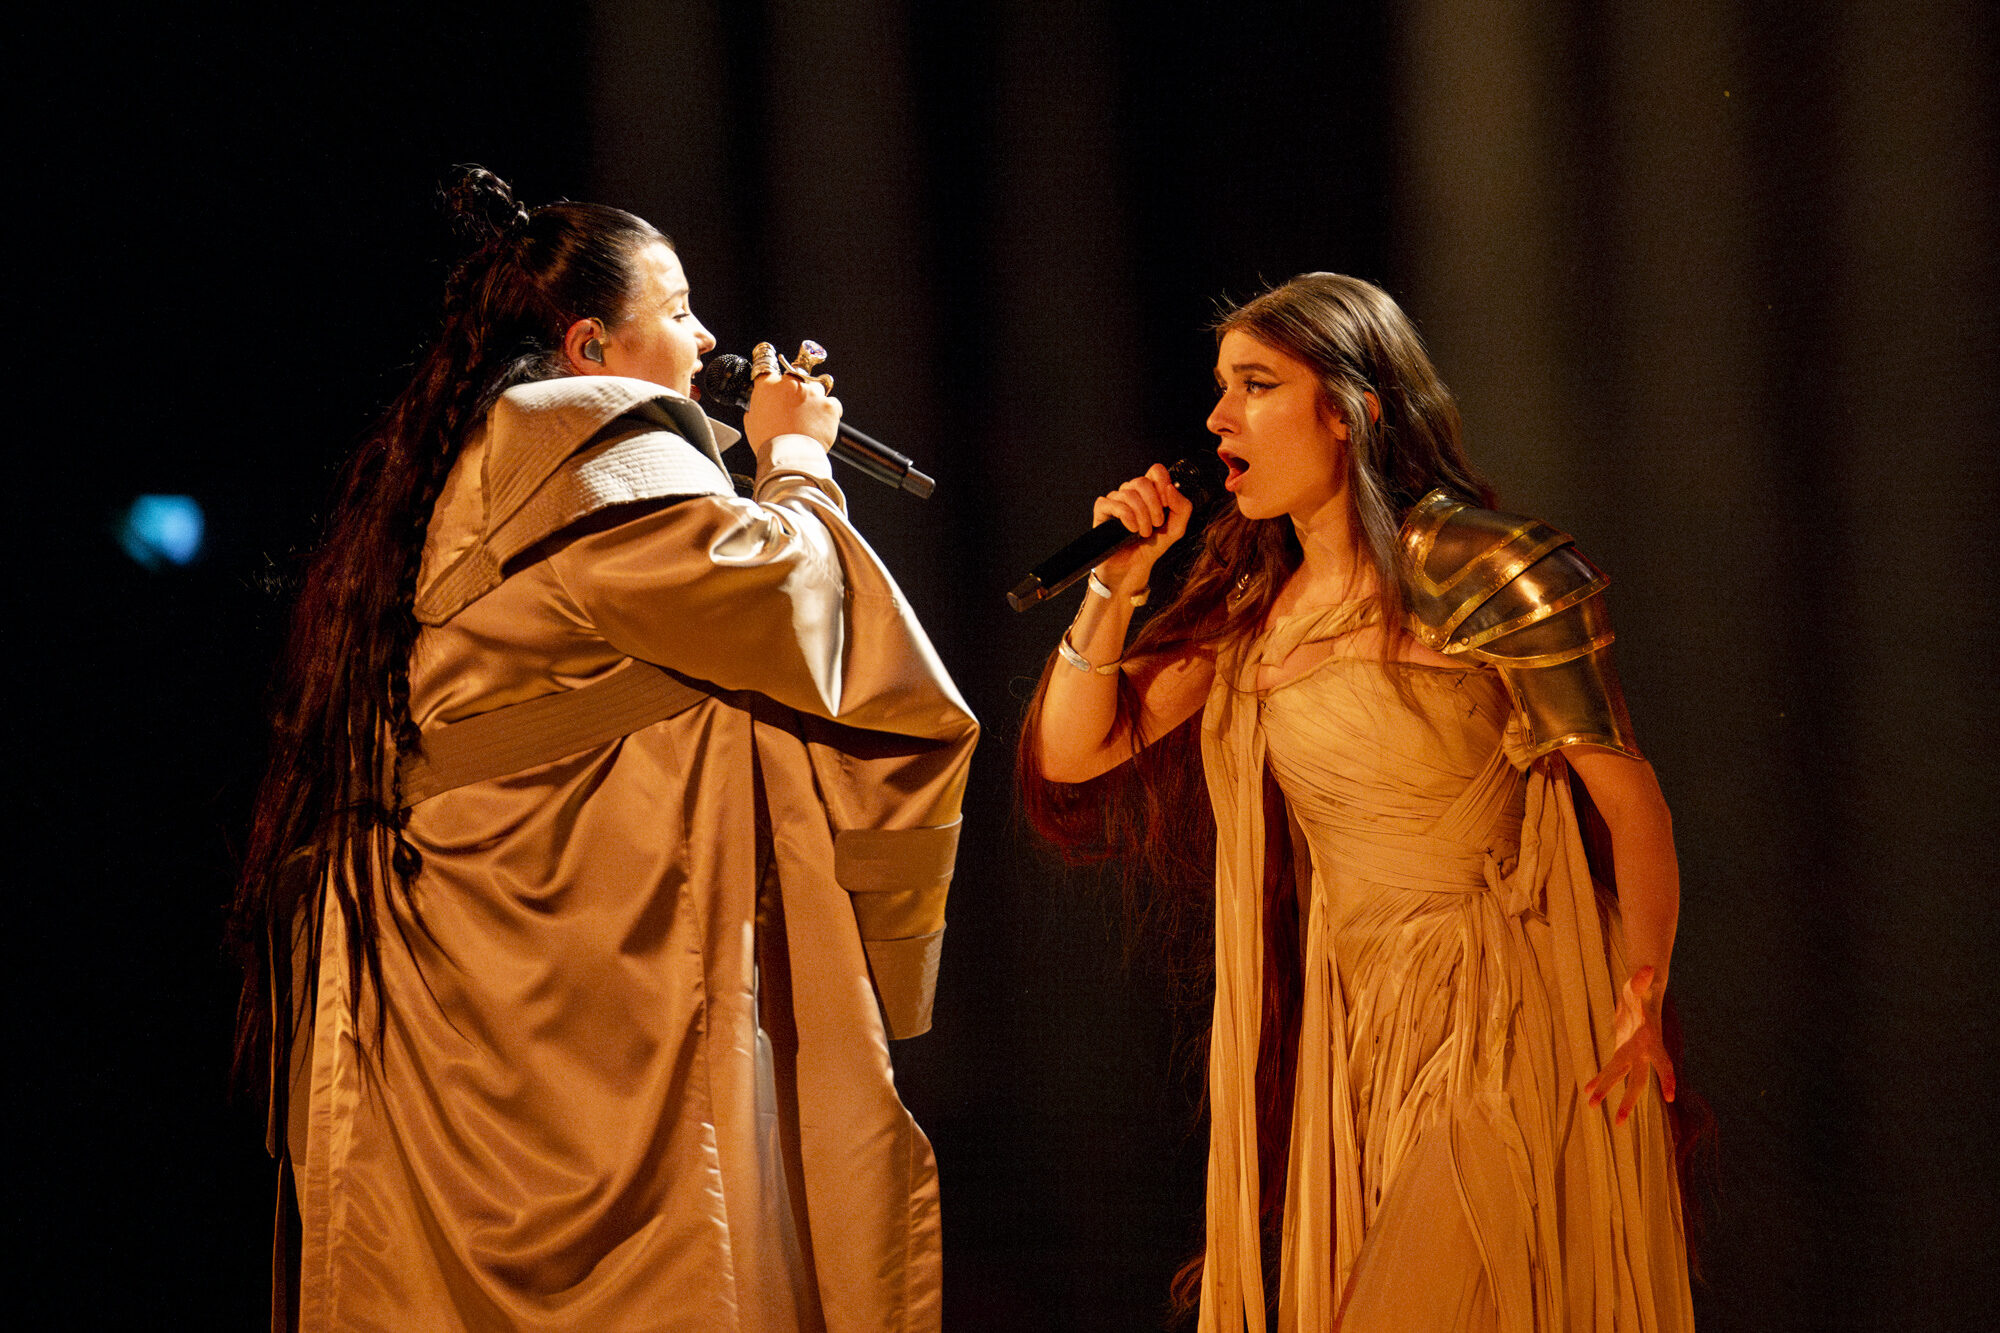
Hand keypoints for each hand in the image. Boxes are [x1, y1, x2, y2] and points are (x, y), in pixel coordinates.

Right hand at [744, 355, 840, 456]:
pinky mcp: (829, 405)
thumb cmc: (769, 443)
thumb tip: (759, 408)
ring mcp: (812, 393)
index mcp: (768, 386)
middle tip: (797, 395)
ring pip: (817, 386)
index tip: (768, 353)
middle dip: (796, 382)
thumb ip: (756, 408)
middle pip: (796, 372)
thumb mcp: (752, 423)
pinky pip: (833, 403)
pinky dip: (829, 411)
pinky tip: (823, 422)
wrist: (790, 456)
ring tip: (811, 415)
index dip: (767, 357)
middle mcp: (790, 384)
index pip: (765, 363)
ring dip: (815, 397)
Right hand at [1091, 463, 1193, 595]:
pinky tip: (1130, 530)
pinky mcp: (1102, 510)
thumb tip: (1170, 488)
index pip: (1156, 470)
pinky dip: (1126, 517)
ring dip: (1141, 516)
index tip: (1166, 503)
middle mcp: (1132, 492)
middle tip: (1156, 524)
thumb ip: (1182, 507)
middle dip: (1154, 505)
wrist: (1134, 568)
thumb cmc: (1152, 546)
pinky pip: (1113, 503)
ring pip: (1128, 493)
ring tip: (1144, 533)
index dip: (1162, 483)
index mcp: (1150, 492)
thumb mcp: (1176, 528)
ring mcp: (1116, 500)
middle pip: (1142, 481)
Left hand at [1584, 965, 1675, 1125]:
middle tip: (1618, 1122)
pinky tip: (1587, 1092)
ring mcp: (1632, 1054)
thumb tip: (1648, 968)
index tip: (1670, 1097)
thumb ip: (1642, 979)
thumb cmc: (1641, 989)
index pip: (1662, 1061)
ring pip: (1622, 1079)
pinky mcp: (1622, 1052)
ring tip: (1592, 1107)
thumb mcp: (1638, 984)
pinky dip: (1599, 1079)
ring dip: (1607, 1091)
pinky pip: (1611, 1070)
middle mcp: (1643, 1052)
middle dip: (1629, 1101)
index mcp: (1651, 1039)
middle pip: (1637, 1080)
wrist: (1641, 997)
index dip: (1666, 1078)